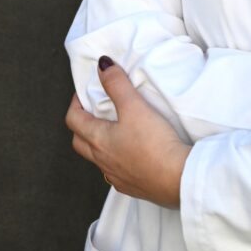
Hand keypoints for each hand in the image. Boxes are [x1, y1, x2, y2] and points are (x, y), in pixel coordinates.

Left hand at [65, 57, 190, 208]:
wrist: (176, 179)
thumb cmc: (153, 143)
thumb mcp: (135, 107)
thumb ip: (117, 85)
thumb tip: (102, 65)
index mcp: (98, 140)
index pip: (73, 120)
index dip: (75, 103)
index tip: (84, 92)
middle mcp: (102, 161)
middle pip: (80, 141)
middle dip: (82, 124)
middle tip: (94, 110)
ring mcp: (116, 176)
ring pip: (98, 158)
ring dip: (99, 143)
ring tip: (115, 129)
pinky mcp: (131, 186)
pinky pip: (116, 171)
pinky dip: (117, 159)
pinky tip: (132, 152)